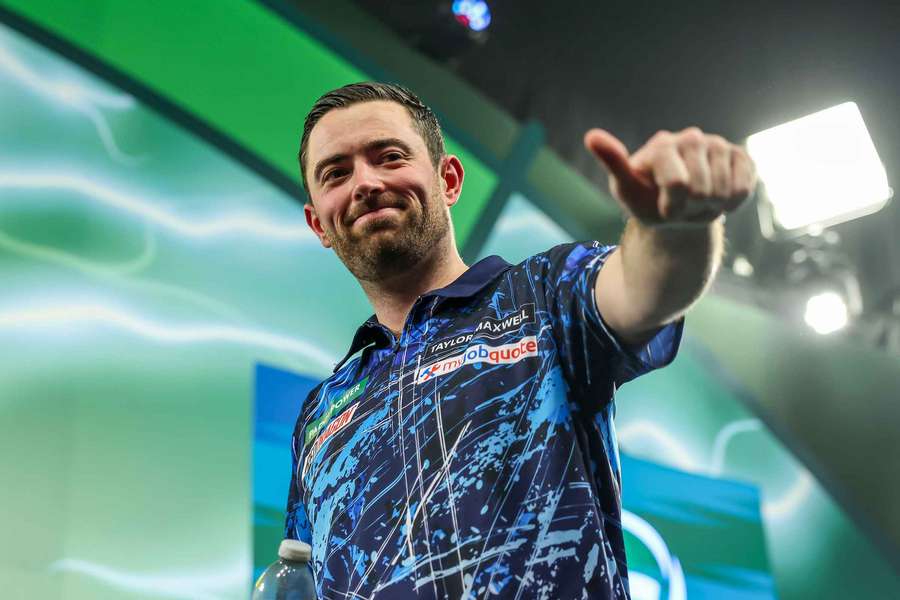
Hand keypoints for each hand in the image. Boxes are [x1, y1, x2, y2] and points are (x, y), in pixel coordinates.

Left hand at [584, 127, 756, 226]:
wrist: (676, 212)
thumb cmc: (647, 200)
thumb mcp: (626, 188)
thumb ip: (613, 163)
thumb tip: (591, 136)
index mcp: (661, 145)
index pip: (677, 184)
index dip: (672, 207)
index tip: (662, 207)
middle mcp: (691, 138)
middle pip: (702, 189)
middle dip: (691, 207)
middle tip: (681, 204)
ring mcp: (718, 145)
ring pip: (724, 190)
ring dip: (710, 206)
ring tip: (696, 201)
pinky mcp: (740, 156)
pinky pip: (744, 188)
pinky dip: (731, 202)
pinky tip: (718, 196)